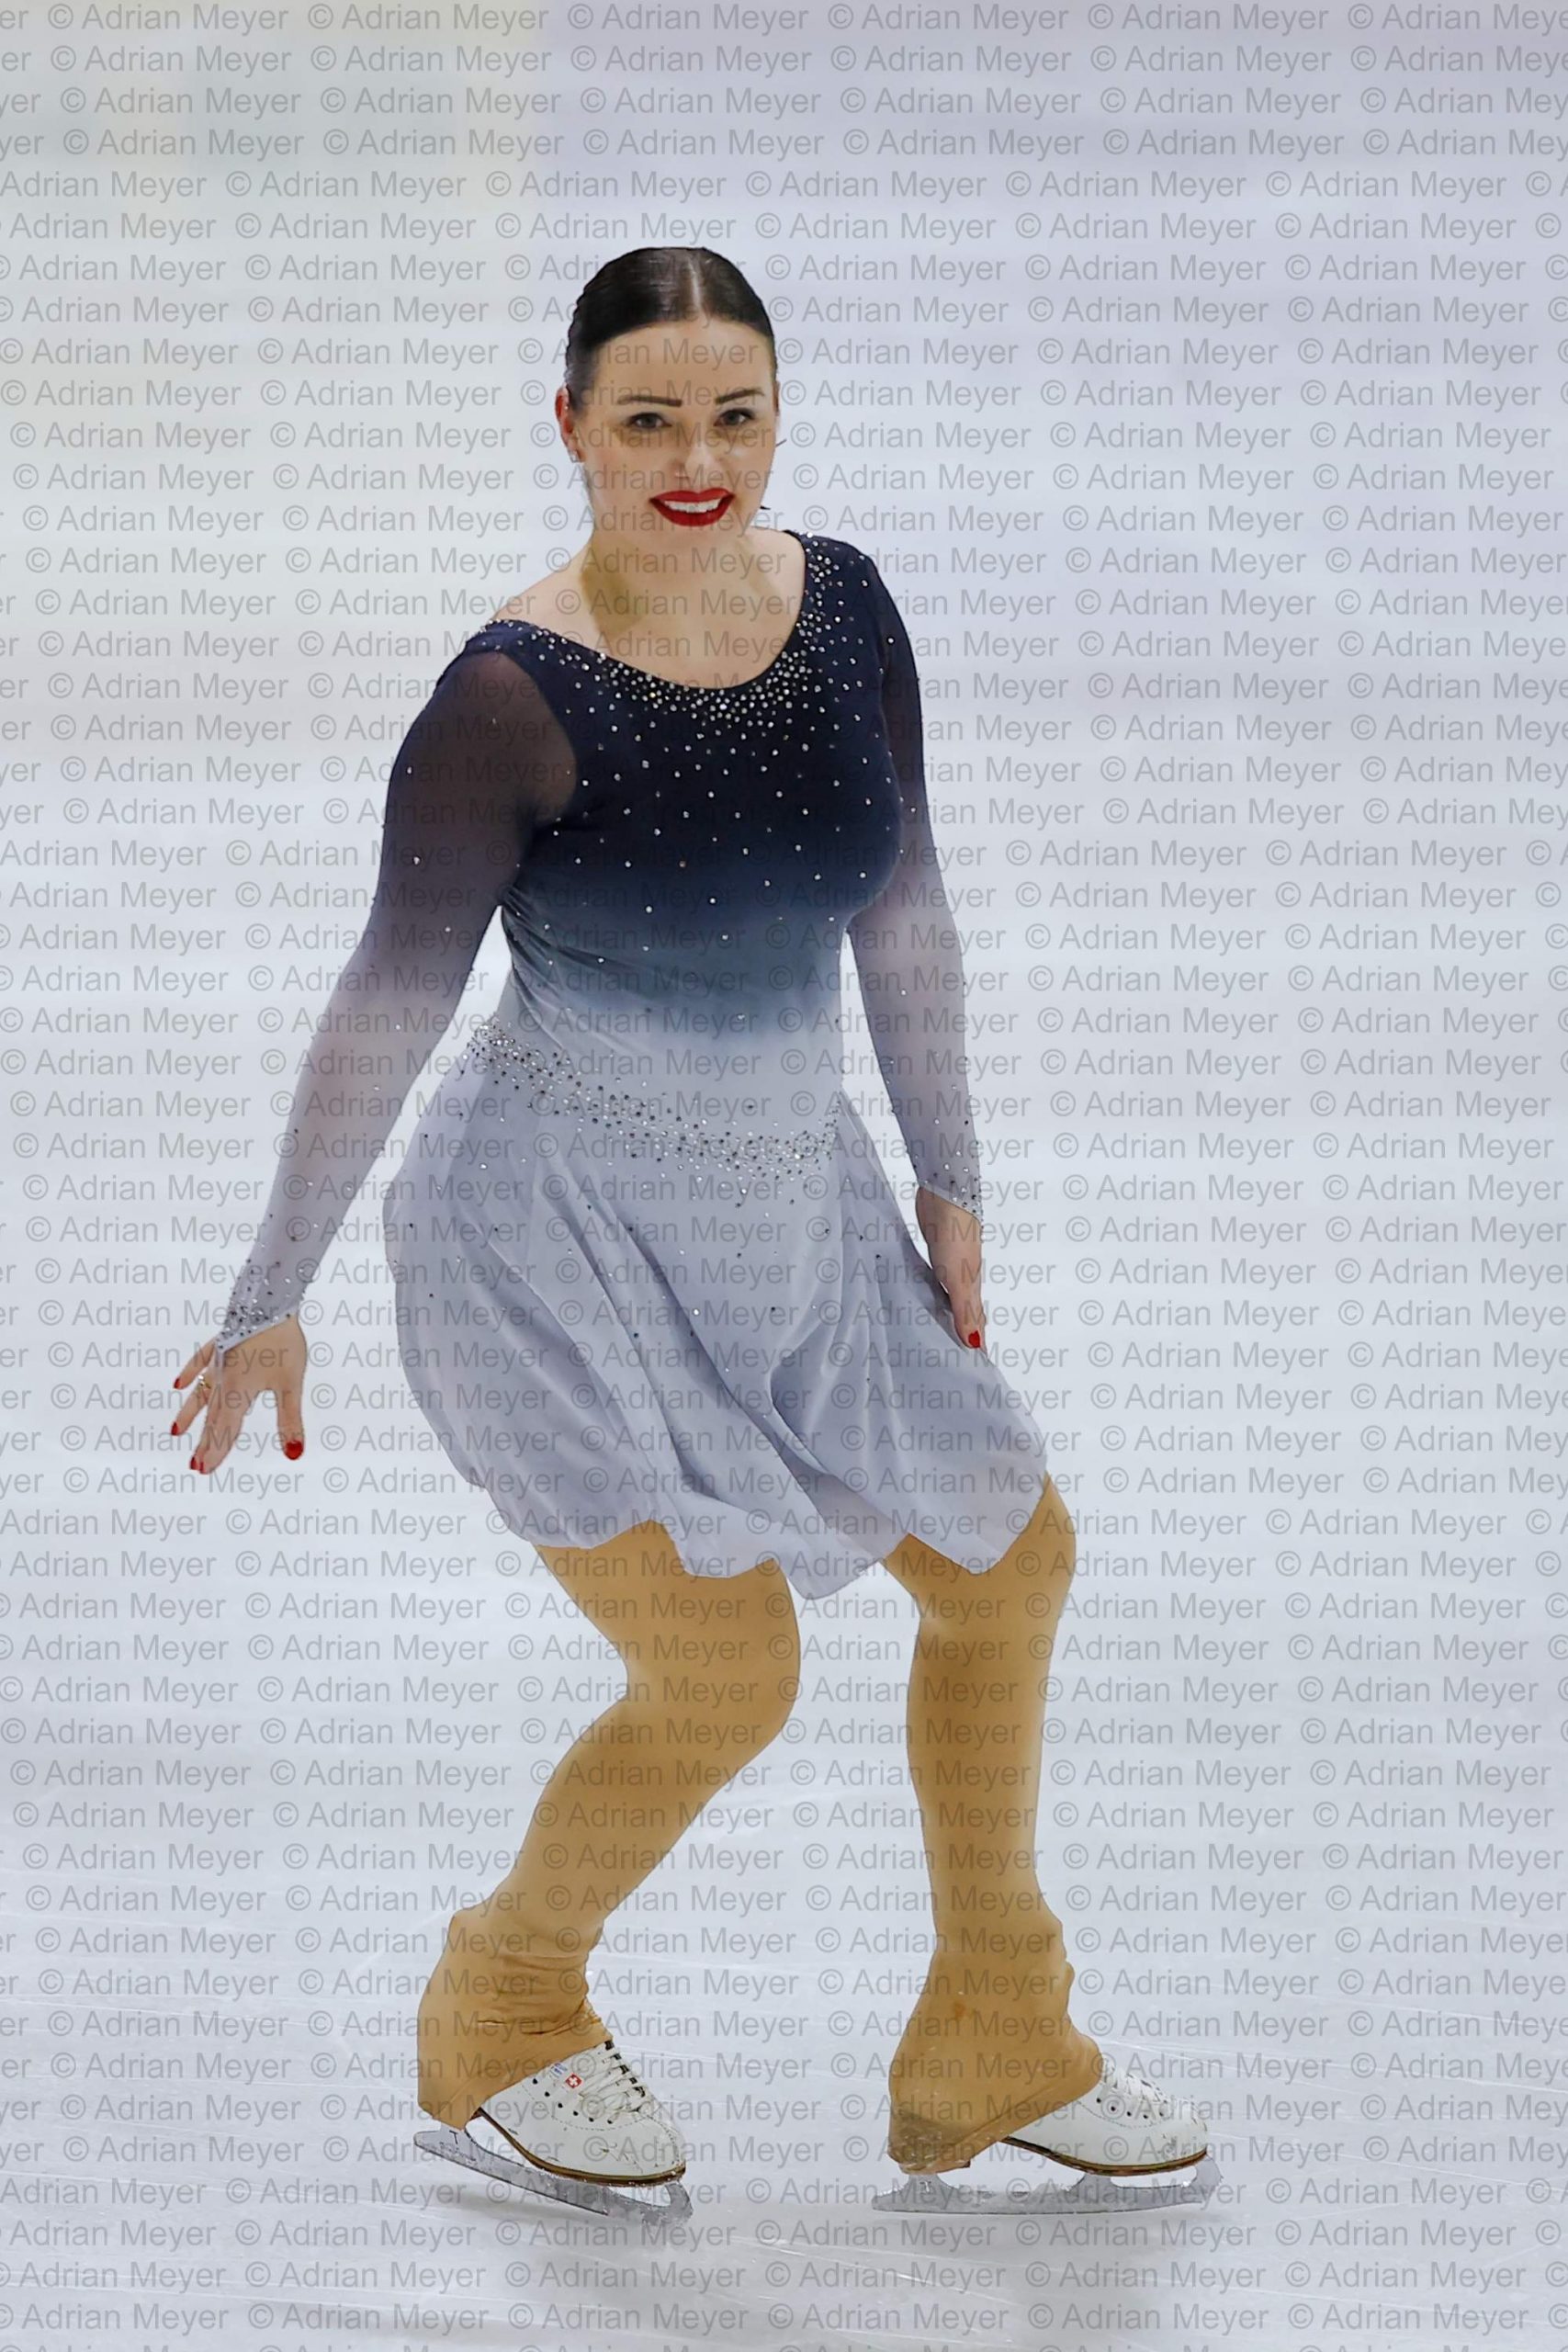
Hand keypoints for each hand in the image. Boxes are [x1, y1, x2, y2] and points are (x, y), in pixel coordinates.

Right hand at [171, 1318, 307, 1474]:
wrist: (268, 1301)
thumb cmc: (281, 1341)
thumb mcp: (291, 1385)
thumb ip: (290, 1421)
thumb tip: (294, 1455)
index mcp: (238, 1393)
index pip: (226, 1429)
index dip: (217, 1451)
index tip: (205, 1470)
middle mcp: (224, 1379)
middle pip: (213, 1416)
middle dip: (205, 1442)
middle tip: (194, 1465)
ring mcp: (220, 1360)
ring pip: (202, 1393)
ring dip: (190, 1414)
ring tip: (176, 1431)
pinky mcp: (222, 1342)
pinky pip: (200, 1361)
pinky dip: (190, 1373)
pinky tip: (178, 1384)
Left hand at [915, 1187, 985, 1352]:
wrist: (945, 1195)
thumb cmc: (955, 1235)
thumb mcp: (959, 1279)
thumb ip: (966, 1311)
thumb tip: (975, 1344)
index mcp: (973, 1286)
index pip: (978, 1321)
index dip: (977, 1341)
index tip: (975, 1364)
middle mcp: (966, 1277)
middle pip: (967, 1310)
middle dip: (964, 1330)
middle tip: (955, 1354)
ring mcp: (952, 1263)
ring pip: (951, 1295)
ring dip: (948, 1312)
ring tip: (939, 1331)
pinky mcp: (937, 1251)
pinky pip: (937, 1280)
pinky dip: (935, 1293)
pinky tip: (925, 1295)